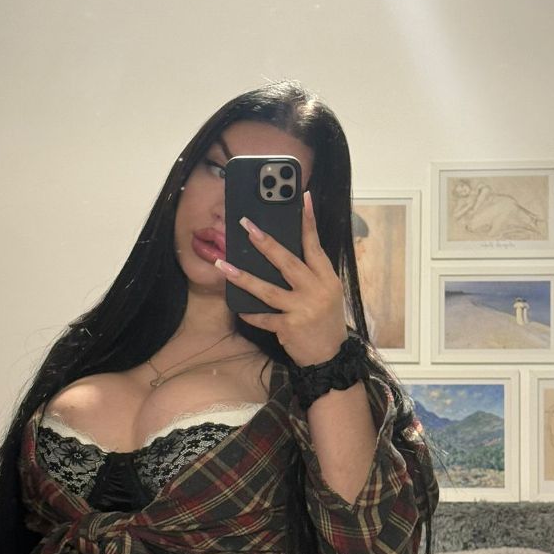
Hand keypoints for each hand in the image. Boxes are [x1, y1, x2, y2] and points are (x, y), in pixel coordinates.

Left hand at [215, 190, 347, 366]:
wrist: (330, 356)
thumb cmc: (325, 321)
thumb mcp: (326, 293)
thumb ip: (311, 273)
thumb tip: (283, 251)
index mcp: (326, 278)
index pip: (315, 245)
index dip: (308, 221)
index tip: (303, 197)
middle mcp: (316, 290)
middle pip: (287, 261)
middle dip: (265, 242)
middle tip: (246, 226)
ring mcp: (302, 309)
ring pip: (267, 290)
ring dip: (242, 277)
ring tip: (222, 265)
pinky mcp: (290, 328)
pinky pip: (263, 318)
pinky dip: (250, 313)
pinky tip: (237, 308)